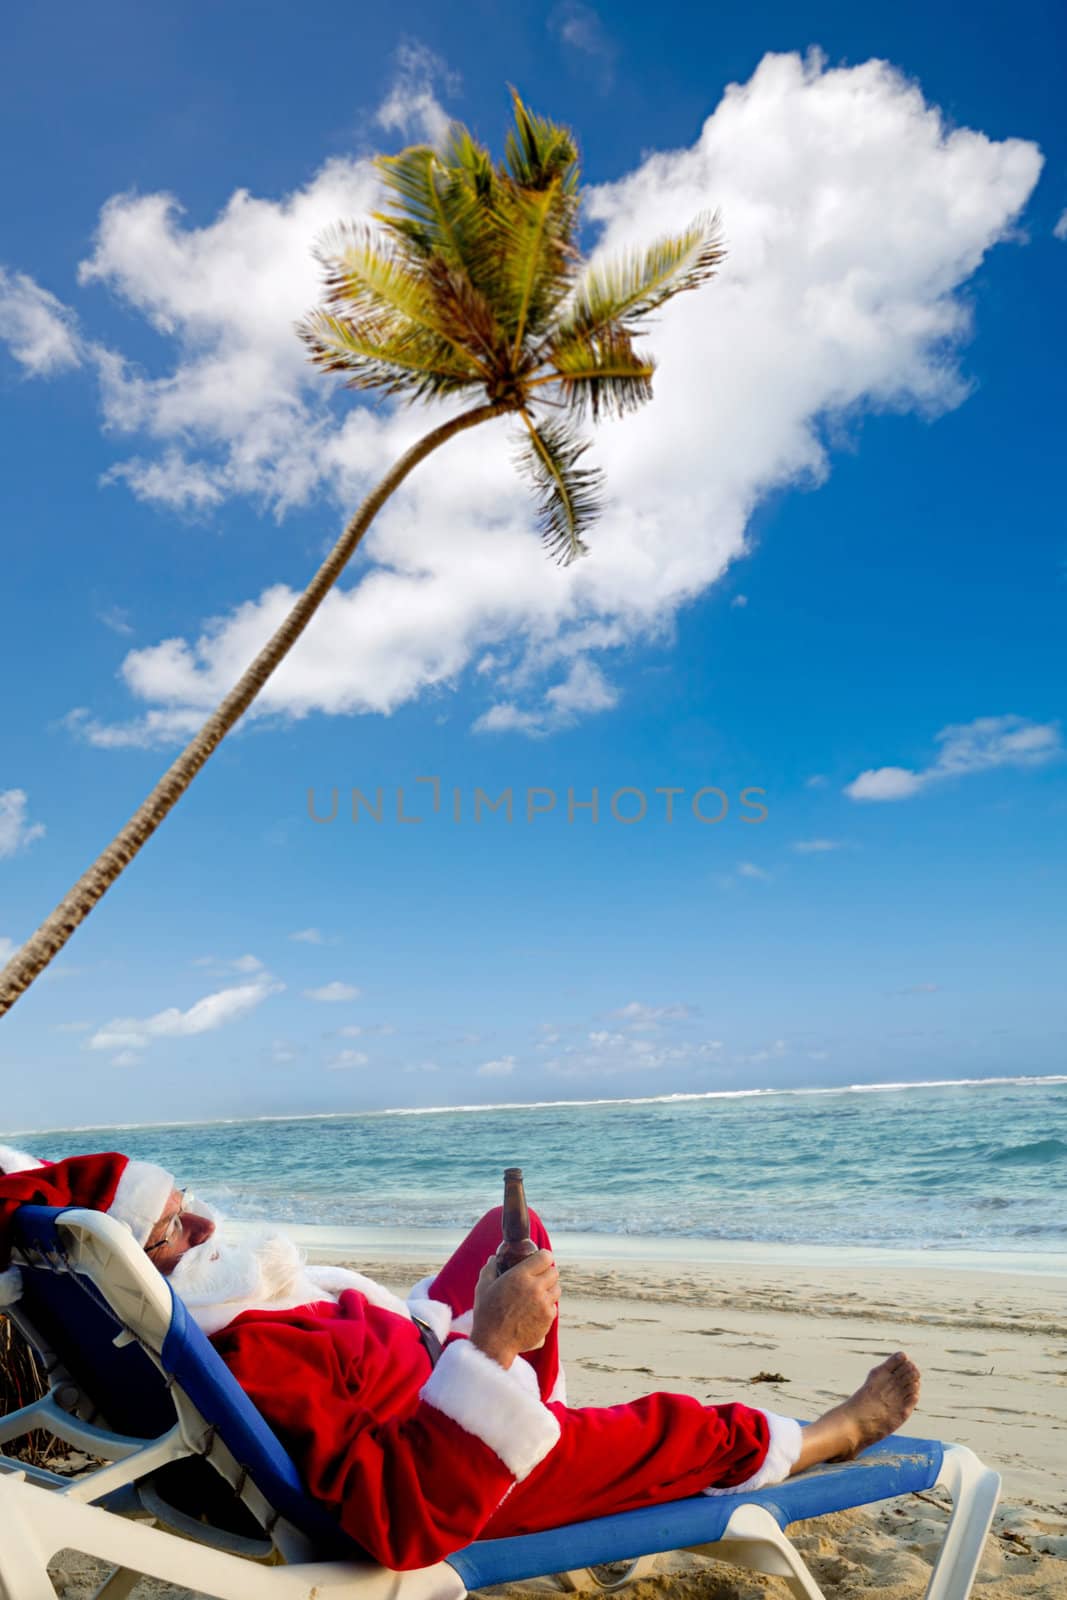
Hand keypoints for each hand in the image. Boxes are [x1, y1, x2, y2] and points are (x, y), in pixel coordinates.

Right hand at [470, 1249, 558, 1369]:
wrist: (494, 1343)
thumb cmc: (486, 1314)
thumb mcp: (483, 1287)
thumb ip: (490, 1268)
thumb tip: (495, 1258)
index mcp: (520, 1276)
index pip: (545, 1257)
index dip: (543, 1257)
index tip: (539, 1260)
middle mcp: (535, 1288)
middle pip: (554, 1272)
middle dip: (547, 1273)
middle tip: (537, 1278)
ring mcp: (544, 1304)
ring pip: (557, 1289)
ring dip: (549, 1289)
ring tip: (537, 1294)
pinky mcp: (548, 1319)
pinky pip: (554, 1307)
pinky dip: (547, 1307)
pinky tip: (535, 1310)